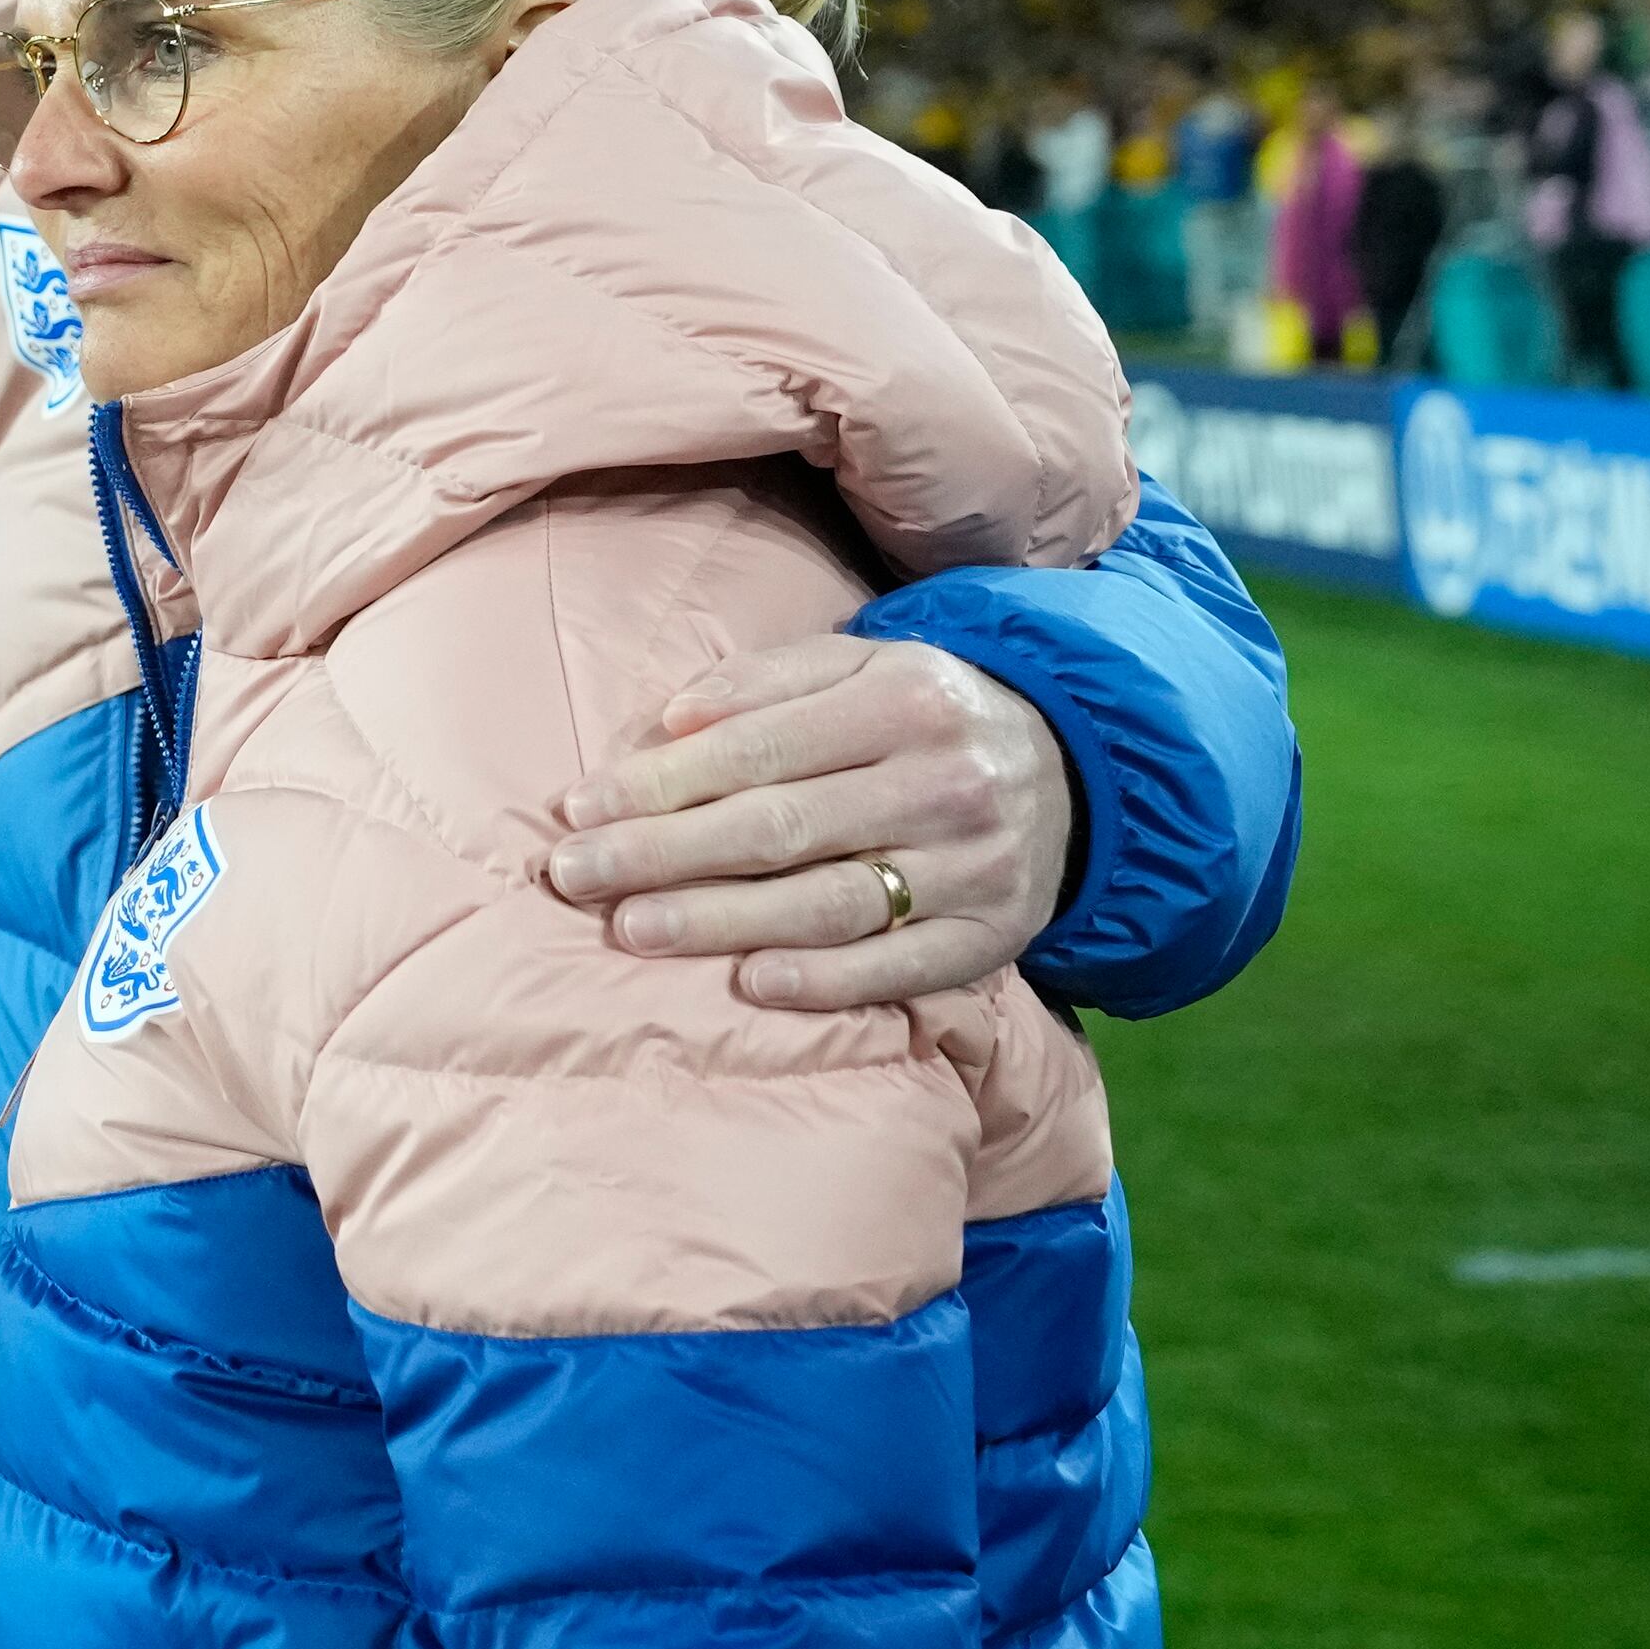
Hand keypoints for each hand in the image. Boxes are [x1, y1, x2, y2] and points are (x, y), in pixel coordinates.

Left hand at [540, 634, 1074, 1008]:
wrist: (1077, 771)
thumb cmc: (925, 716)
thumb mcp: (860, 666)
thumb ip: (764, 682)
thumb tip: (668, 719)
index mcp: (904, 701)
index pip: (757, 750)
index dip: (659, 784)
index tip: (578, 809)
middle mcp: (943, 783)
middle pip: (779, 828)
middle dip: (661, 854)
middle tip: (572, 875)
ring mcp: (973, 868)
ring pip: (829, 903)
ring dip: (720, 921)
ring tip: (631, 928)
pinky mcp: (992, 936)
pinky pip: (898, 968)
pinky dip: (823, 980)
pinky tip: (749, 983)